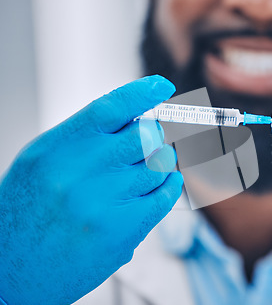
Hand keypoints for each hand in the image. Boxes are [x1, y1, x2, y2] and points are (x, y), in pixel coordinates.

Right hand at [0, 75, 182, 303]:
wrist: (12, 270)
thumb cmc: (26, 213)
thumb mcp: (42, 162)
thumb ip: (84, 138)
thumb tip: (133, 117)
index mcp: (57, 148)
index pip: (111, 107)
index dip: (142, 93)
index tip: (162, 86)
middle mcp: (81, 171)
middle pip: (144, 135)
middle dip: (152, 136)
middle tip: (147, 142)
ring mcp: (104, 202)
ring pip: (159, 164)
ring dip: (159, 163)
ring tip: (144, 172)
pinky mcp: (123, 231)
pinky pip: (165, 195)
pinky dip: (169, 186)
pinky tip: (160, 186)